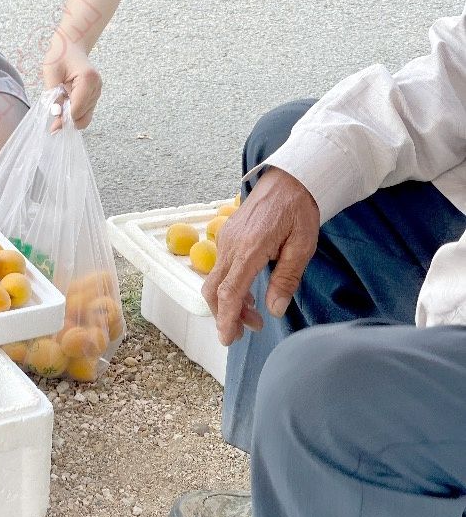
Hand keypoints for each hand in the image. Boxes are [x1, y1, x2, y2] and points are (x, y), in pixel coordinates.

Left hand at [43, 38, 102, 131]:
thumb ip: (53, 96)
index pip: (77, 109)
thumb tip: (56, 116)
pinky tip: (67, 103)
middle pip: (83, 116)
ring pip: (85, 117)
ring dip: (71, 116)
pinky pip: (85, 112)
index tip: (53, 127)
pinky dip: (75, 113)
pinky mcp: (95, 96)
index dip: (64, 119)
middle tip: (54, 120)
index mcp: (88, 79)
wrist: (71, 46)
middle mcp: (96, 87)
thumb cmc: (59, 56)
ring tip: (61, 103)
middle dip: (68, 120)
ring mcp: (98, 92)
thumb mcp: (51, 74)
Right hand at [202, 168, 319, 344]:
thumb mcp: (302, 246)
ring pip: (215, 281)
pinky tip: (249, 294)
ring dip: (229, 303)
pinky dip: (229, 287)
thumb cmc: (298, 209)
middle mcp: (231, 245)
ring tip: (253, 316)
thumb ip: (286, 279)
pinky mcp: (226, 236)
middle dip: (224, 316)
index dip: (227, 319)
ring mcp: (225, 240)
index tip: (228, 338)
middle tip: (242, 333)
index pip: (229, 292)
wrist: (289, 177)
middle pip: (213, 290)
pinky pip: (220, 268)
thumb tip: (275, 309)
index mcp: (250, 249)